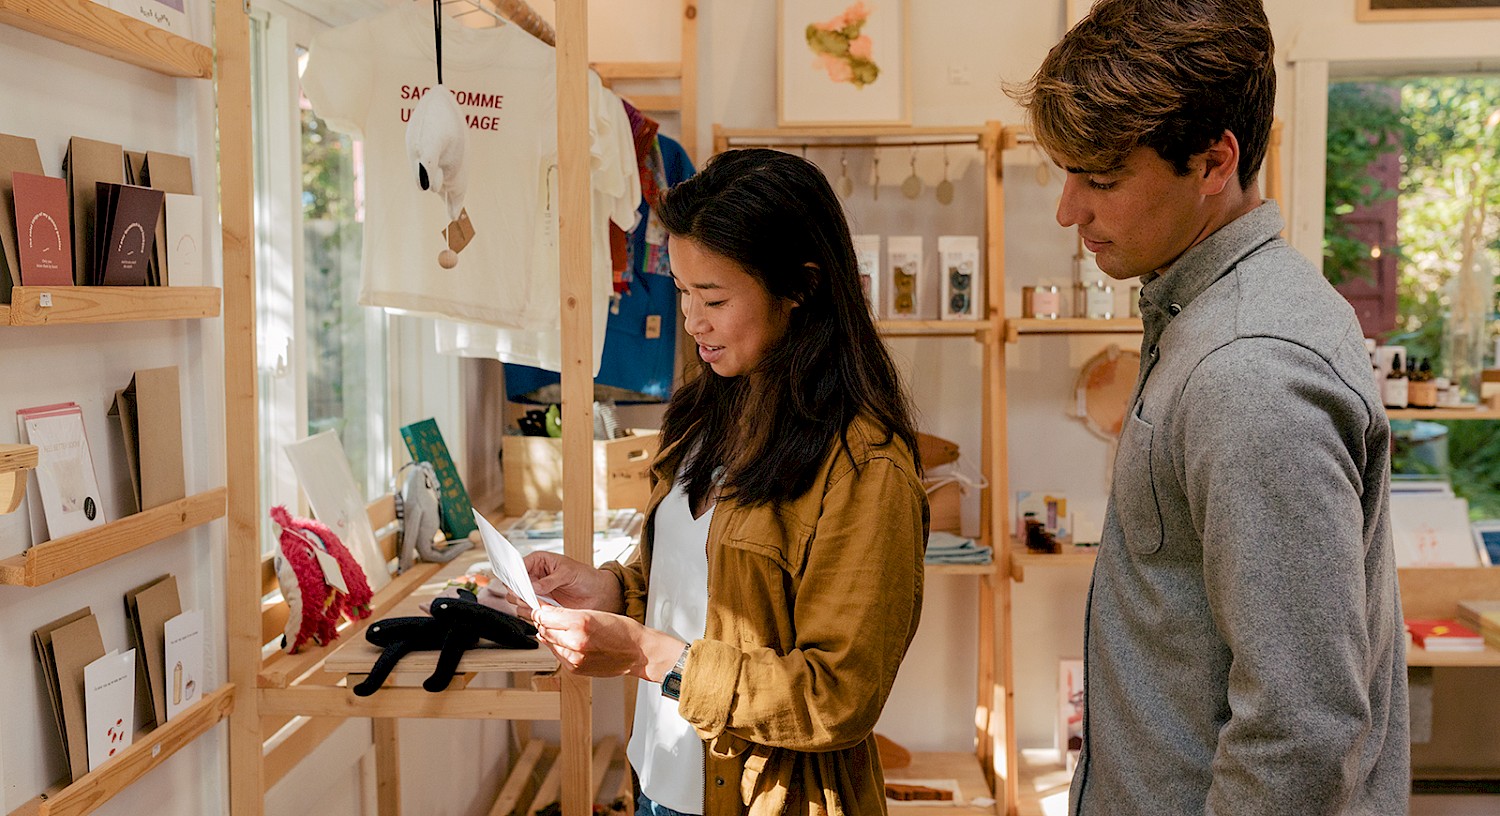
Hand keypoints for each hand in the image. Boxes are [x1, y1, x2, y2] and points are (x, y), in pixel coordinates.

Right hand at [512, 551, 623, 612]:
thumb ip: (550, 580)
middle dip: (517, 591)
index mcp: (539, 561)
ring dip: (524, 603)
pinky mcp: (541, 605)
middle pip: (514, 584)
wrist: (597, 594)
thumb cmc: (585, 576)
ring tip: (537, 603)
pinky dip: (531, 612)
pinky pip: (527, 610)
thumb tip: (534, 586)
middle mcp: (534, 576)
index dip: (515, 575)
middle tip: (527, 596)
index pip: (518, 566)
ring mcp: (536, 591)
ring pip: (517, 599)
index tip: (517, 584)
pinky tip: (541, 610)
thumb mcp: (568, 573)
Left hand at [532, 605, 685, 680]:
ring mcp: (574, 658)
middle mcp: (575, 642)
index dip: (540, 611)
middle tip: (549, 617)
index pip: (545, 616)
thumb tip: (545, 616)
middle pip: (544, 630)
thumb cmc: (622, 630)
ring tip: (564, 631)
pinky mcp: (575, 669)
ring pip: (548, 643)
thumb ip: (567, 615)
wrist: (637, 652)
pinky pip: (558, 656)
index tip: (541, 608)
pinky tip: (570, 643)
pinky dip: (560, 648)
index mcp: (580, 623)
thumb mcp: (594, 613)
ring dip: (551, 636)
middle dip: (544, 623)